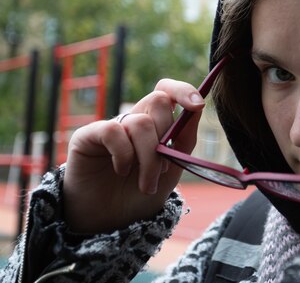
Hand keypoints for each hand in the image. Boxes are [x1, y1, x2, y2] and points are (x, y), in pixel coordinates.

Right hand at [63, 79, 204, 232]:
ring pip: (140, 122)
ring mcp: (110, 127)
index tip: (197, 105)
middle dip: (166, 137)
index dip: (183, 91)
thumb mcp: (172, 169)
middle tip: (163, 171)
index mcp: (154, 124)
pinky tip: (121, 171)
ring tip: (146, 184)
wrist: (110, 223)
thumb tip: (197, 109)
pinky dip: (124, 154)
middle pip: (158, 101)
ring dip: (149, 158)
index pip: (166, 91)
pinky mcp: (87, 136)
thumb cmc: (140, 194)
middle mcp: (132, 120)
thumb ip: (184, 140)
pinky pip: (112, 131)